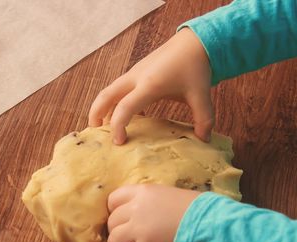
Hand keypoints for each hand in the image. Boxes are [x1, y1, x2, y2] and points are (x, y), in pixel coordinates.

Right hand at [89, 28, 212, 143]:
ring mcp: (133, 74)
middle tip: (95, 135)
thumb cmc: (195, 67)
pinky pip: (118, 89)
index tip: (119, 142)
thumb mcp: (200, 94)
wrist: (193, 42)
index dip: (118, 126)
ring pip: (108, 92)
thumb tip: (203, 140)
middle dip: (96, 115)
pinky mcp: (135, 73)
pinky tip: (123, 116)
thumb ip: (203, 119)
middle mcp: (136, 78)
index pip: (124, 107)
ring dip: (102, 109)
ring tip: (104, 128)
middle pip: (105, 96)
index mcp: (149, 84)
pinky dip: (113, 103)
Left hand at [107, 184, 200, 241]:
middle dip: (120, 231)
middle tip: (133, 239)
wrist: (212, 226)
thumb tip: (139, 212)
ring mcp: (138, 232)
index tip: (126, 219)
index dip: (117, 212)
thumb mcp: (169, 194)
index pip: (113, 200)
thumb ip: (150, 201)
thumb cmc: (199, 209)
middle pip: (112, 223)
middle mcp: (136, 210)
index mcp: (142, 192)